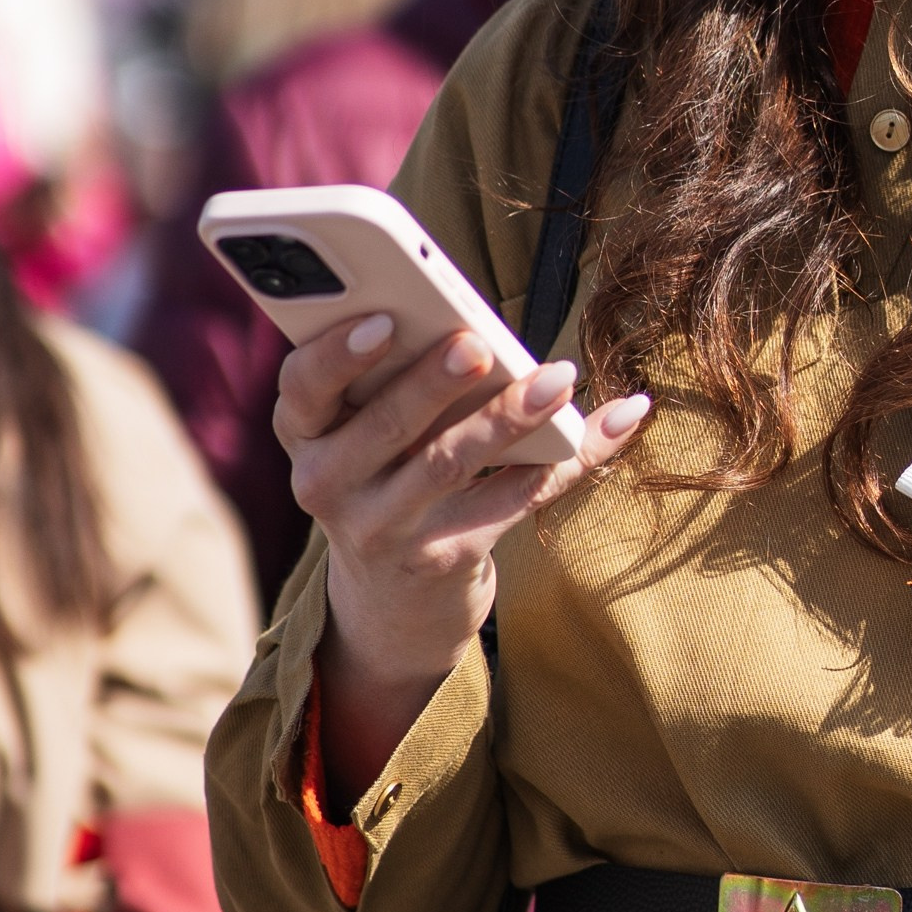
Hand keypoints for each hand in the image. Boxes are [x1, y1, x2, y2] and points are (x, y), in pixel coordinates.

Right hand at [277, 312, 648, 803]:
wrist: (391, 600)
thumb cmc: (388, 477)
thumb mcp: (363, 432)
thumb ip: (397, 373)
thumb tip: (473, 310)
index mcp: (306, 432)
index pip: (301, 386)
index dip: (336, 355)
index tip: (383, 322)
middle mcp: (330, 484)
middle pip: (385, 424)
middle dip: (434, 381)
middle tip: (478, 345)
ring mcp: (384, 528)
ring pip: (449, 463)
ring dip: (507, 418)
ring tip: (556, 381)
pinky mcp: (442, 559)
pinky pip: (507, 503)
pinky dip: (562, 463)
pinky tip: (610, 424)